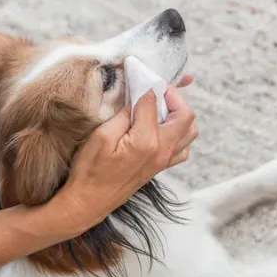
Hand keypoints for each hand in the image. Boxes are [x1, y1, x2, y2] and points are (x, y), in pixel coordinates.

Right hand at [59, 76, 197, 231]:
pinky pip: (182, 148)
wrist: (87, 203)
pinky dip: (179, 133)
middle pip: (185, 115)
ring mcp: (163, 161)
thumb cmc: (89, 171)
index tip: (137, 73)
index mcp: (147, 141)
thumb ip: (124, 114)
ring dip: (179, 114)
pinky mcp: (159, 168)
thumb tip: (138, 96)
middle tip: (154, 87)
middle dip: (172, 95)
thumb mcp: (101, 137)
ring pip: (189, 132)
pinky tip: (160, 128)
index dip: (145, 83)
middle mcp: (162, 151)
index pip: (154, 101)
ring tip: (159, 106)